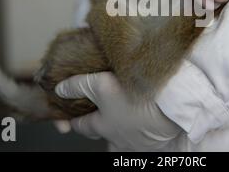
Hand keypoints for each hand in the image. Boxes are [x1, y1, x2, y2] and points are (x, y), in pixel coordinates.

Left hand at [55, 72, 180, 150]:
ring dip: (122, 133)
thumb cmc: (133, 97)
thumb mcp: (101, 85)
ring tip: (126, 121)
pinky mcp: (156, 143)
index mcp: (102, 126)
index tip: (69, 117)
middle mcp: (118, 139)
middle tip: (102, 119)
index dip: (73, 120)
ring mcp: (137, 143)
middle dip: (99, 130)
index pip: (82, 126)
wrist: (169, 107)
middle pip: (103, 137)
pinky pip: (144, 142)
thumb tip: (60, 89)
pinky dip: (142, 134)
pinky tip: (146, 124)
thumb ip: (78, 85)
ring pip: (124, 142)